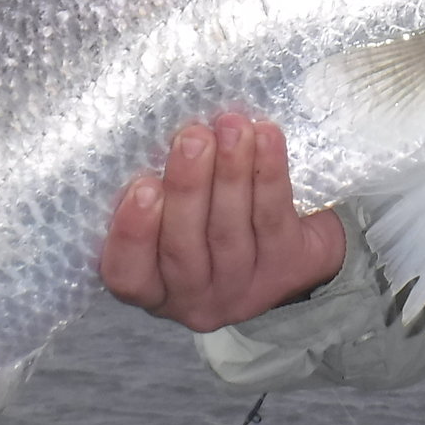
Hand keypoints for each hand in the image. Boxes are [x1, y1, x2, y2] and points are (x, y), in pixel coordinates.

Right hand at [100, 112, 346, 331]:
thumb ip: (163, 190)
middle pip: (183, 246)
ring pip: (229, 230)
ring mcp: (242, 289)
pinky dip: (269, 174)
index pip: (127, 273)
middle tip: (193, 137)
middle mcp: (194, 297)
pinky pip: (273, 218)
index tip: (142, 185)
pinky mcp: (287, 269)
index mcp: (154, 285)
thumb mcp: (178, 214)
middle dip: (188, 186)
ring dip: (230, 173)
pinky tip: (266, 137)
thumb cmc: (216, 216)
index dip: (131, 233)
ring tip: (232, 128)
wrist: (297, 247)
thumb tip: (162, 133)